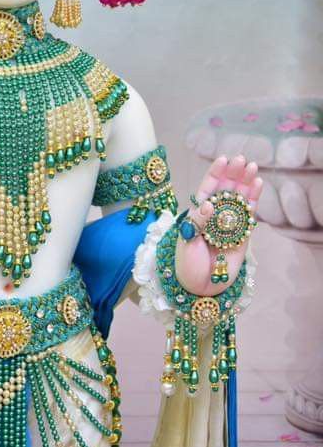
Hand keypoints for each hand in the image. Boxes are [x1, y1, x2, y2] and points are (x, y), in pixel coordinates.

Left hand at [174, 155, 262, 295]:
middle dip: (233, 173)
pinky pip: (249, 214)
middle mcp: (215, 215)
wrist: (201, 287)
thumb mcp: (187, 241)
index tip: (222, 159)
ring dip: (246, 182)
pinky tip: (258, 184)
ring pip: (239, 198)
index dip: (215, 173)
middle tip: (242, 159)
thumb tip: (208, 202)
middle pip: (226, 189)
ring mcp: (230, 223)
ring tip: (252, 166)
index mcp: (199, 212)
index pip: (208, 187)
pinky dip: (254, 199)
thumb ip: (197, 222)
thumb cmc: (188, 264)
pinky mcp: (243, 234)